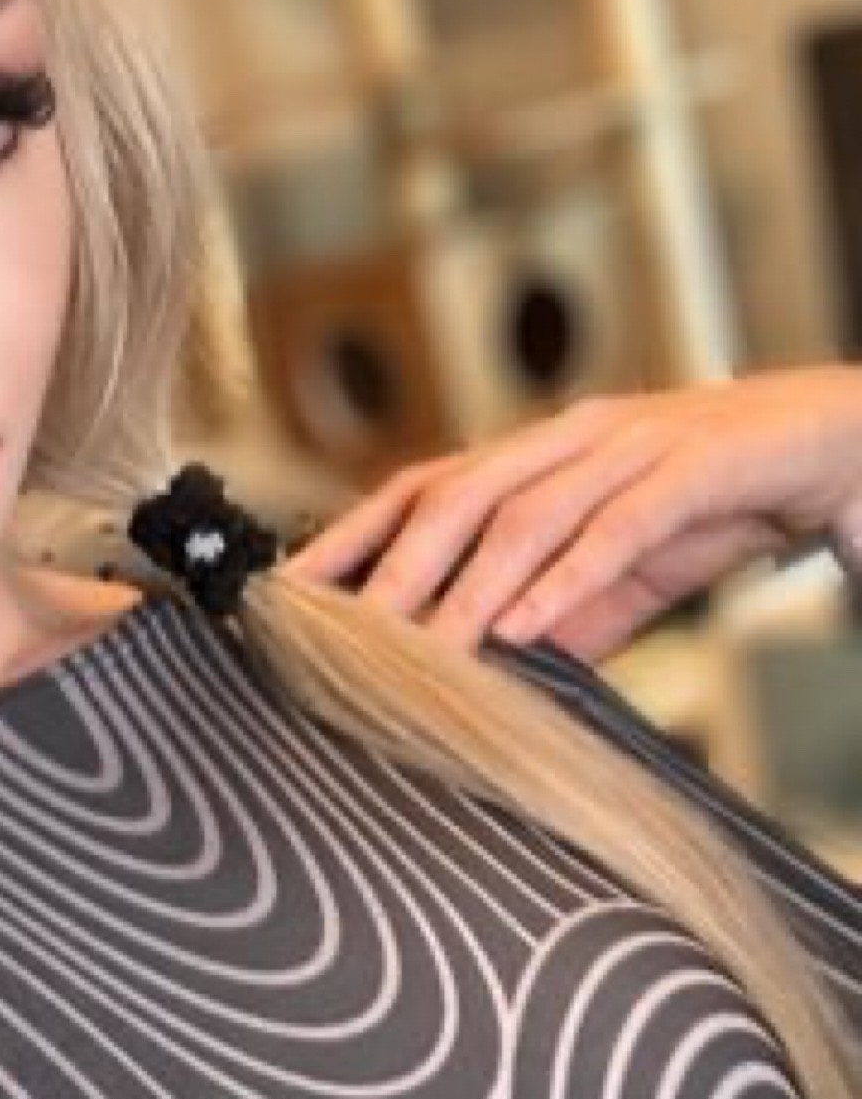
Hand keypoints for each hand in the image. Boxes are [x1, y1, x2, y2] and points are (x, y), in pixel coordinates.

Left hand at [285, 368, 861, 660]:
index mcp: (540, 453)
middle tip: (336, 635)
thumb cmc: (727, 498)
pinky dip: (566, 579)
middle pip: (451, 498)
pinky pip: (618, 527)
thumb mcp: (629, 566)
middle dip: (386, 567)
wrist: (849, 439)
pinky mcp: (696, 467)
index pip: (422, 488)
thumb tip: (505, 660)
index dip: (354, 533)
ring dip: (464, 588)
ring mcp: (630, 446)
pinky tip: (526, 630)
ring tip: (420, 649)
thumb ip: (570, 608)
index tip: (293, 590)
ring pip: (523, 514)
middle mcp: (569, 438)